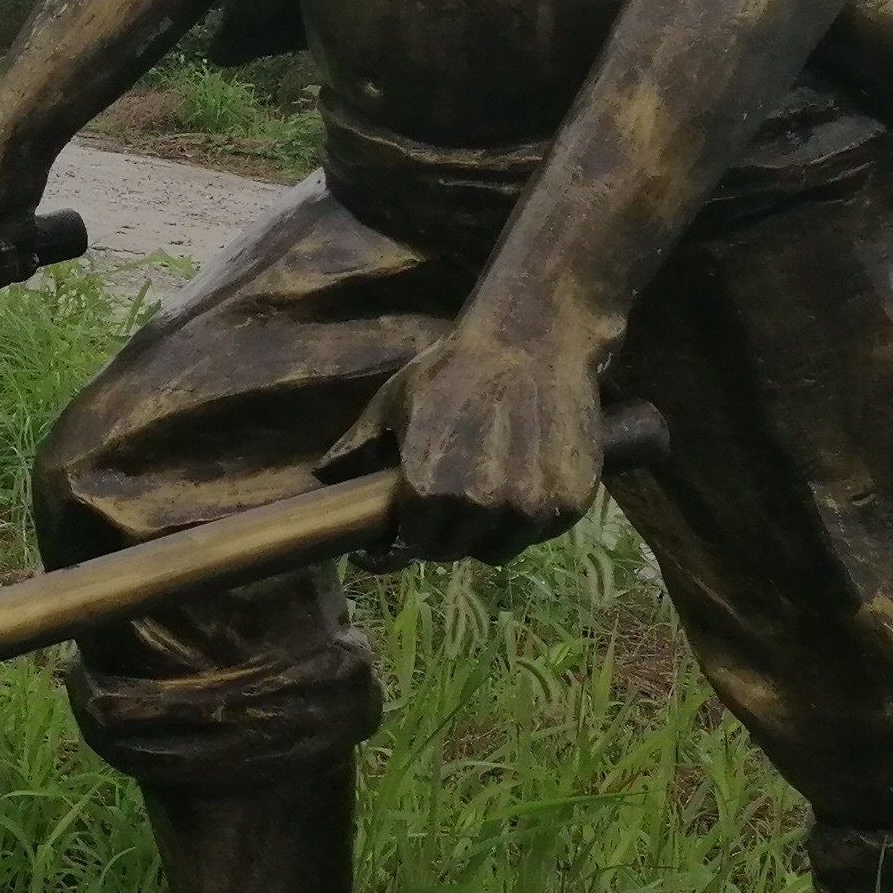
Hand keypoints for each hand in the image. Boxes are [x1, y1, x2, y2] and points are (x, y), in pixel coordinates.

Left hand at [324, 308, 609, 563]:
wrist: (534, 341)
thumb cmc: (455, 369)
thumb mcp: (393, 404)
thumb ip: (358, 447)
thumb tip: (322, 478)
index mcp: (429, 489)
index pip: (407, 550)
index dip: (391, 552)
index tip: (385, 547)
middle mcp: (481, 507)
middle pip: (452, 552)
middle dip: (436, 538)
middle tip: (434, 513)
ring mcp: (530, 508)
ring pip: (497, 549)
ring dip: (482, 534)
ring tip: (477, 500)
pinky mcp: (571, 503)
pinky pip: (538, 533)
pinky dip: (525, 521)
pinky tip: (517, 487)